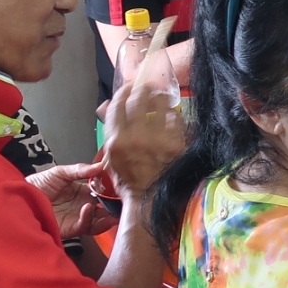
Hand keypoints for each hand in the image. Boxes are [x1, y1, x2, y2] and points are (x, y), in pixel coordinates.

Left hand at [26, 161, 115, 239]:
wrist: (19, 199)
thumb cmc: (36, 185)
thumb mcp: (59, 172)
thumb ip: (80, 170)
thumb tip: (100, 165)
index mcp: (81, 192)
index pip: (102, 193)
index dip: (111, 191)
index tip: (119, 186)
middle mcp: (81, 206)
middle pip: (104, 209)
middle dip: (114, 207)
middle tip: (123, 203)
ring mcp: (76, 218)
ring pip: (98, 221)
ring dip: (107, 217)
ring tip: (111, 211)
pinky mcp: (69, 229)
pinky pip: (84, 226)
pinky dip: (88, 218)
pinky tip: (88, 208)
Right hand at [103, 17, 186, 196]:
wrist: (149, 201)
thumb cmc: (129, 181)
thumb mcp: (112, 158)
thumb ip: (112, 132)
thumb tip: (110, 106)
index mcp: (116, 141)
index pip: (117, 106)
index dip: (123, 91)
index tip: (128, 86)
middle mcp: (136, 138)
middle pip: (139, 100)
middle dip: (143, 88)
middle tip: (147, 85)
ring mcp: (158, 141)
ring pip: (160, 106)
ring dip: (160, 97)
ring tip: (162, 96)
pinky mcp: (176, 146)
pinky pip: (177, 121)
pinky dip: (174, 115)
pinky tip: (173, 115)